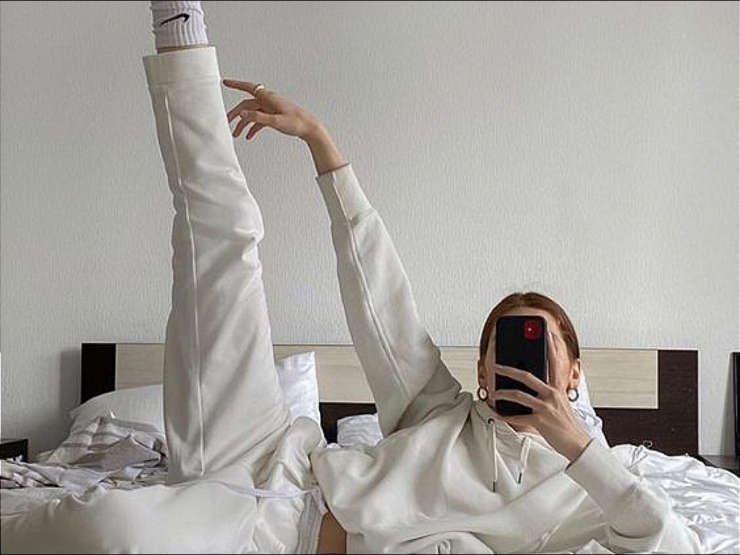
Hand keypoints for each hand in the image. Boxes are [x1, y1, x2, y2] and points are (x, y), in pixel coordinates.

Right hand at [223, 79, 322, 141]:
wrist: (310, 129)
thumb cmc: (297, 123)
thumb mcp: (276, 121)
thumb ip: (258, 117)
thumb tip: (242, 114)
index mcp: (269, 98)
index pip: (248, 88)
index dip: (236, 85)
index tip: (225, 82)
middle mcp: (268, 101)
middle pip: (247, 105)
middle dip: (235, 113)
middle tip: (226, 121)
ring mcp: (271, 109)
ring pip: (252, 114)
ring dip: (243, 123)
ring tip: (236, 134)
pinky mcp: (274, 116)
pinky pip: (259, 120)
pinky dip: (253, 127)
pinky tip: (249, 136)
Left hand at [491, 331, 591, 461]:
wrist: (578, 444)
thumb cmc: (567, 424)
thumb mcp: (561, 403)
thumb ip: (550, 392)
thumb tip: (532, 386)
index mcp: (557, 389)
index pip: (554, 363)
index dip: (551, 346)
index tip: (547, 332)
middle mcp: (551, 395)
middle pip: (526, 376)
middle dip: (508, 369)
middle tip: (495, 365)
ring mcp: (545, 408)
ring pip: (518, 395)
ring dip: (502, 393)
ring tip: (493, 392)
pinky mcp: (539, 421)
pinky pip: (517, 417)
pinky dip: (505, 416)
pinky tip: (498, 414)